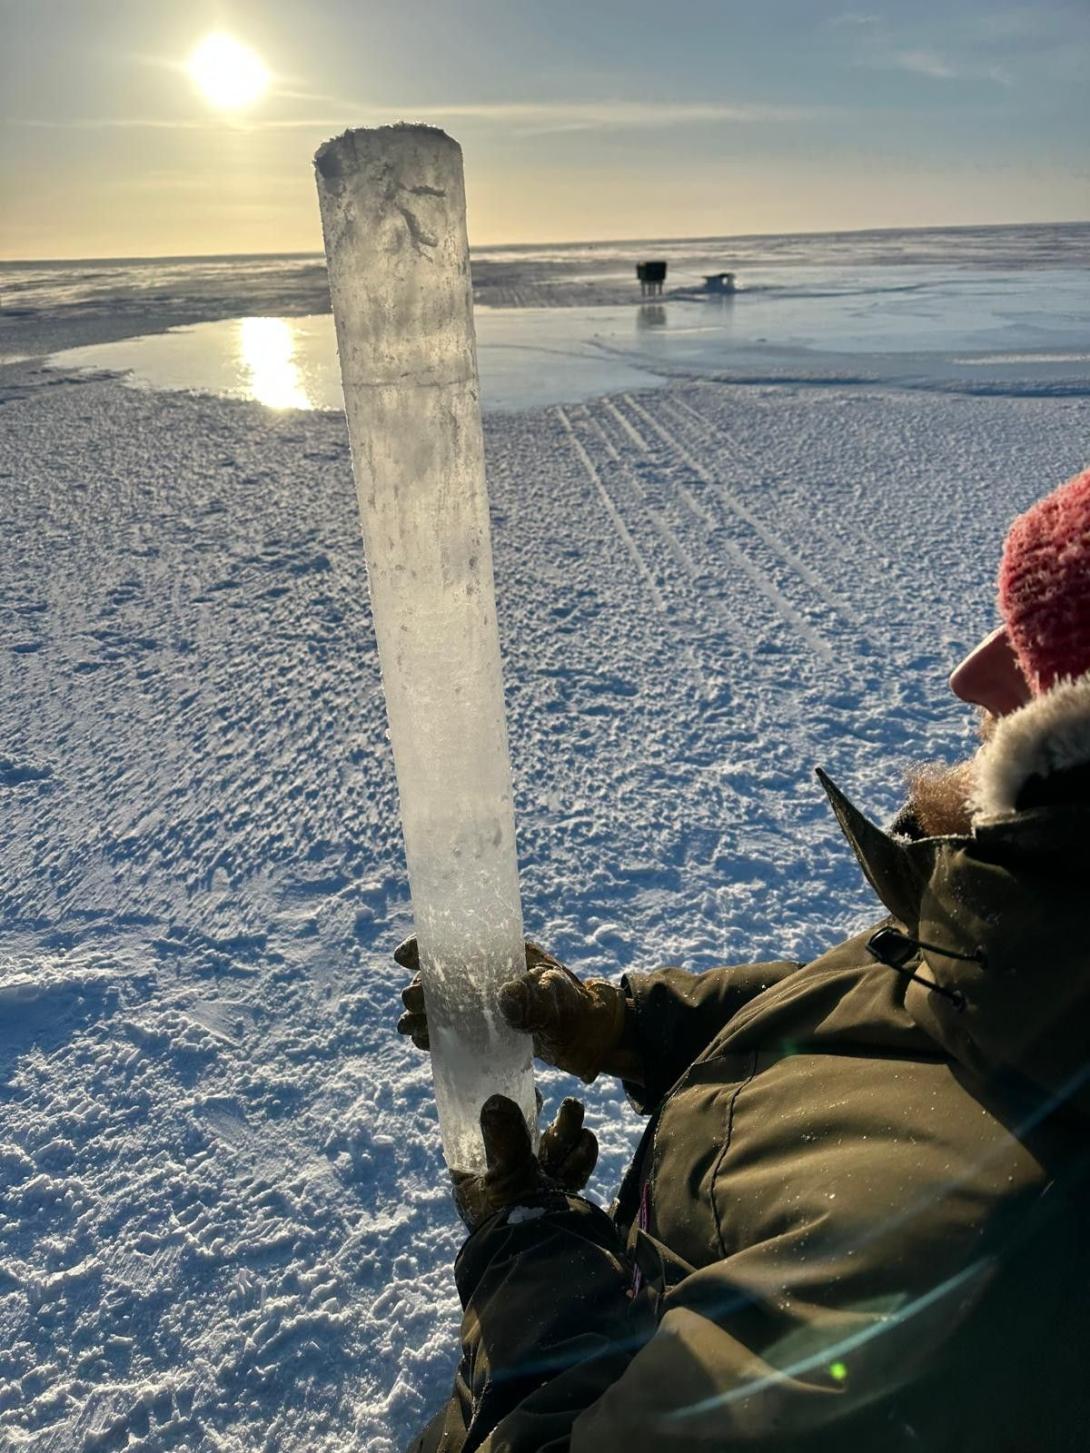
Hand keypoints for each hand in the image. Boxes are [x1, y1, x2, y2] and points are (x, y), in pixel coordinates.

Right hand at [395, 936, 628, 1083]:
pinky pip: (452, 1028)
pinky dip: (435, 1033)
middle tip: (413, 1003)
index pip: (457, 942)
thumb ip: (537, 999)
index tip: (404, 957)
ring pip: (442, 1004)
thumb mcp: (560, 999)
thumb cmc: (576, 1008)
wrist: (589, 1037)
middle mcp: (489, 976)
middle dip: (422, 988)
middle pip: (442, 976)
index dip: (426, 946)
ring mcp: (485, 1003)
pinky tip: (421, 1041)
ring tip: (409, 1028)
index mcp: (503, 955)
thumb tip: (505, 999)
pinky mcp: (486, 1028)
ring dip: (422, 1013)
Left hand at [452, 1094, 597, 1230]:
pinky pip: (574, 1166)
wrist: (548, 1261)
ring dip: (566, 1126)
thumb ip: (504, 1136)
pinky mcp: (562, 1197)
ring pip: (553, 1148)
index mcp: (477, 1181)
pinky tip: (584, 1140)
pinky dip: (581, 1152)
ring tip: (573, 1109)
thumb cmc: (513, 1220)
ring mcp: (535, 1190)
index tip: (512, 1090)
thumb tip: (496, 1100)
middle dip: (541, 1116)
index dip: (496, 1113)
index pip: (479, 1139)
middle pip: (523, 1138)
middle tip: (547, 1100)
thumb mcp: (503, 1176)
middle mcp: (505, 1184)